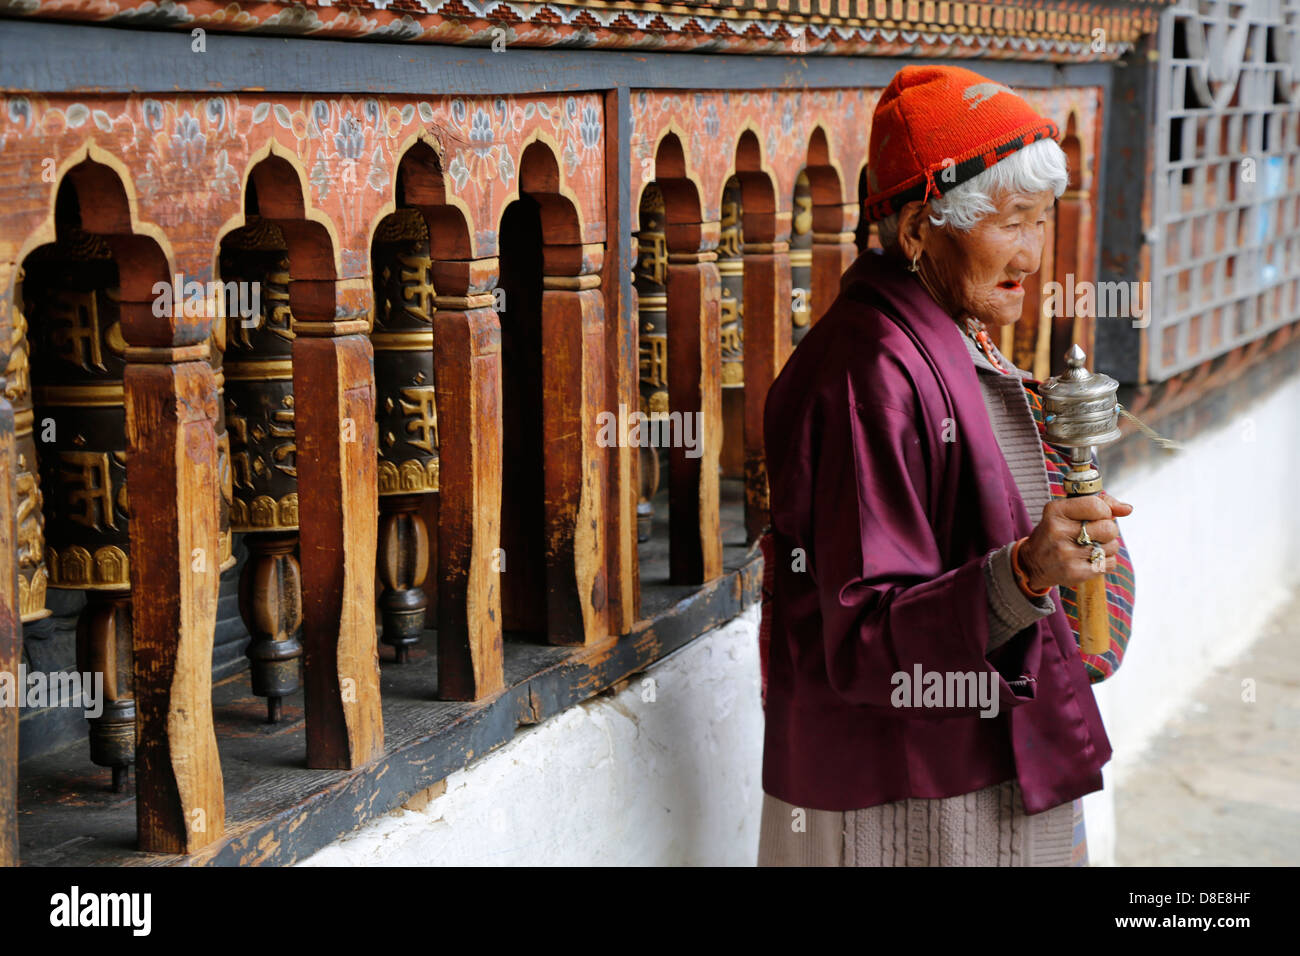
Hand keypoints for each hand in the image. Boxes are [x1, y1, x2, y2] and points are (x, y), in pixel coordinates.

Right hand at [1018, 492, 1132, 590]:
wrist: (1033, 563)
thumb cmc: (1055, 533)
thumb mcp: (1067, 512)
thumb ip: (1098, 504)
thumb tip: (1127, 509)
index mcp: (1056, 512)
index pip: (1096, 505)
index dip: (1105, 511)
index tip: (1098, 515)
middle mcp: (1059, 532)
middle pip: (1108, 528)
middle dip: (1108, 530)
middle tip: (1094, 533)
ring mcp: (1067, 554)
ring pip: (1112, 546)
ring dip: (1106, 547)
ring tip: (1089, 547)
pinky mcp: (1075, 573)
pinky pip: (1109, 563)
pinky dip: (1104, 562)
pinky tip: (1089, 559)